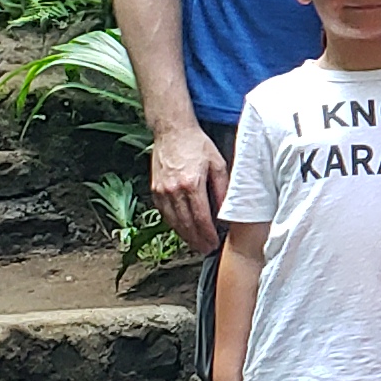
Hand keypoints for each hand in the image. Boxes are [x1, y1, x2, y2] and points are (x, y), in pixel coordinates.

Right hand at [149, 122, 228, 256]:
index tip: (214, 244)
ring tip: (195, 244)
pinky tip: (181, 229)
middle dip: (197, 240)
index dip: (208, 234)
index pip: (201, 218)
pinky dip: (173, 224)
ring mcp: (162, 190)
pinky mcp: (155, 189)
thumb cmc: (197, 144)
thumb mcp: (217, 164)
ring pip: (173, 221)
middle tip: (205, 250)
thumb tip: (225, 211)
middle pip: (186, 224)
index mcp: (192, 184)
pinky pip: (164, 213)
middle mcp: (174, 190)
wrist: (172, 130)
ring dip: (185, 236)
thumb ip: (222, 189)